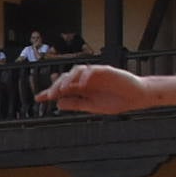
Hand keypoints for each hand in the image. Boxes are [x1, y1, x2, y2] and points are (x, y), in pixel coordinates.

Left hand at [38, 64, 154, 115]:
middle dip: (56, 86)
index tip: (39, 98)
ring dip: (68, 79)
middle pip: (66, 78)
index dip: (50, 92)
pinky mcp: (106, 71)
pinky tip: (81, 84)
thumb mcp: (92, 106)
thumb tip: (58, 103)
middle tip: (49, 95)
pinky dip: (85, 76)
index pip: (63, 89)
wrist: (136, 97)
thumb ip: (76, 104)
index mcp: (82, 89)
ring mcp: (95, 75)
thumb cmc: (116, 101)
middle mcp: (86, 80)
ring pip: (76, 71)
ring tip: (63, 89)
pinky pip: (93, 70)